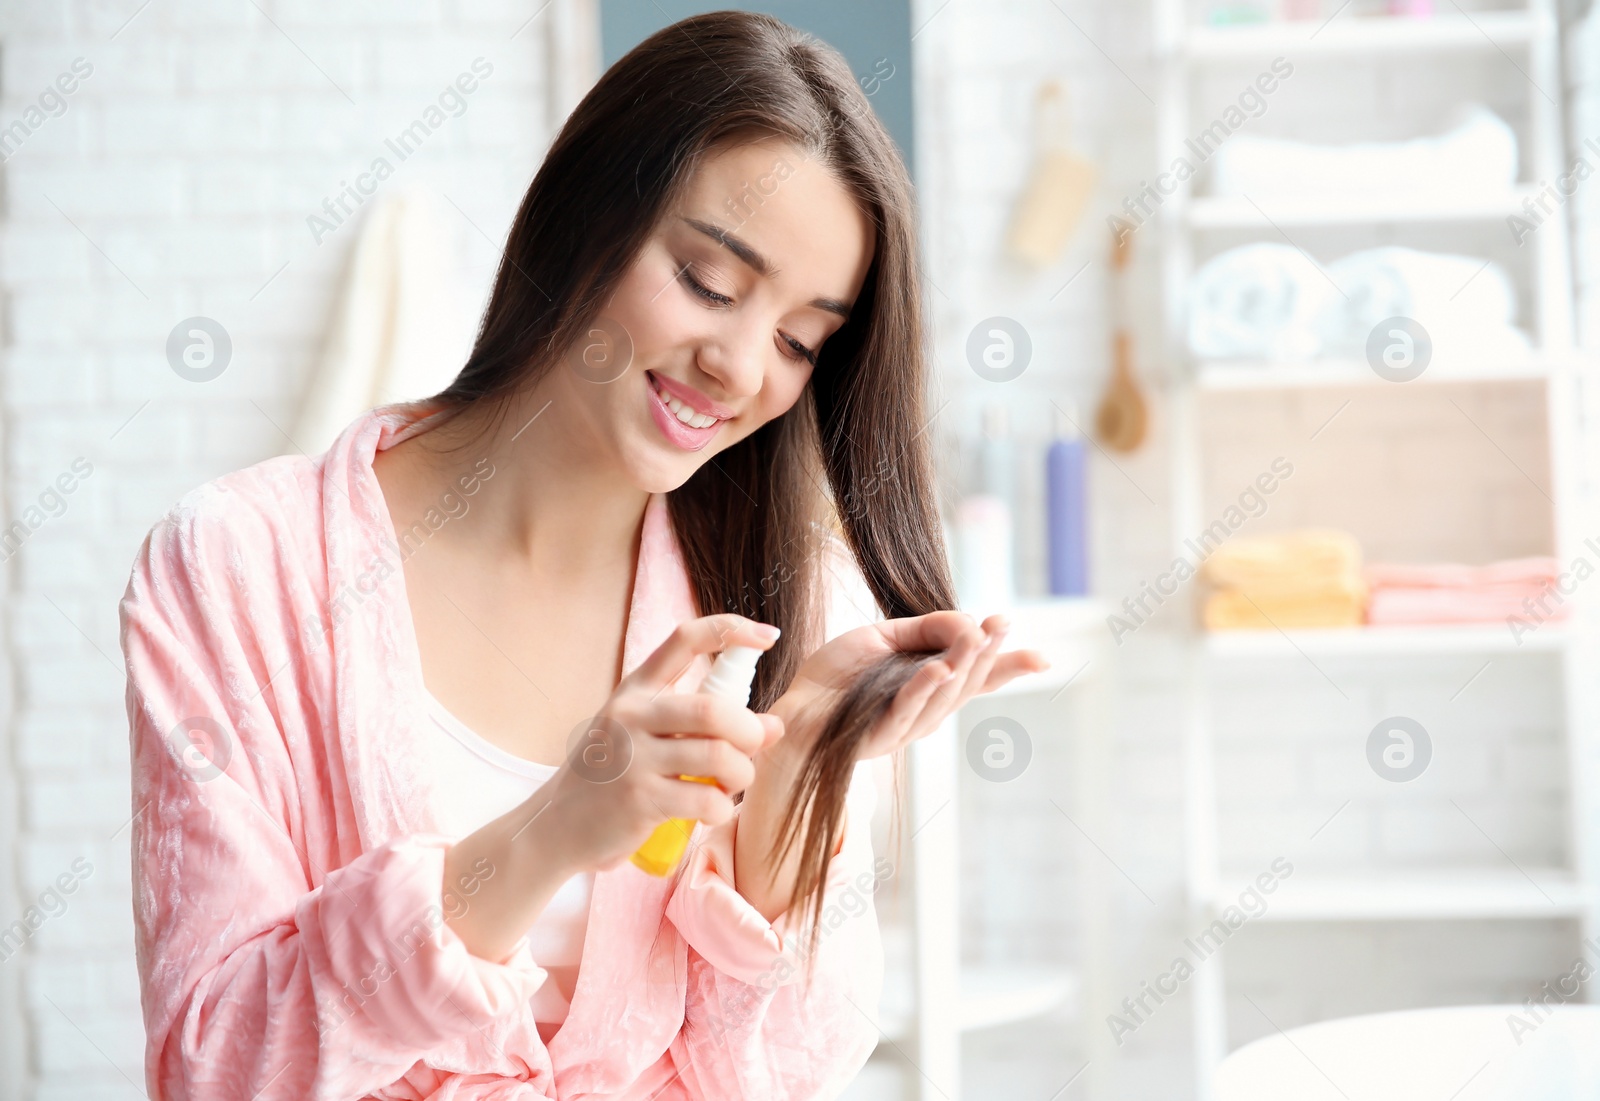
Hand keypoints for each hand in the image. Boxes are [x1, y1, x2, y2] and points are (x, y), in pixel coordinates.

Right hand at [537, 614, 785, 872]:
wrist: (557, 826)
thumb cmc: (614, 777)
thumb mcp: (648, 736)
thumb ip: (705, 727)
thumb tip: (775, 725)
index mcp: (636, 689)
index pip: (685, 640)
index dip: (730, 631)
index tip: (768, 637)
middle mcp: (631, 716)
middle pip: (712, 709)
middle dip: (749, 731)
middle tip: (753, 746)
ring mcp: (632, 758)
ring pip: (718, 757)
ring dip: (741, 774)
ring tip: (732, 783)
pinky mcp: (639, 800)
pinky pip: (706, 800)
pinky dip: (722, 807)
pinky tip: (712, 809)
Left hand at [773, 611, 1049, 760]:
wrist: (793, 708)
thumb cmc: (837, 675)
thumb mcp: (884, 637)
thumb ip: (925, 629)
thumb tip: (968, 620)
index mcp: (930, 688)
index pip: (978, 677)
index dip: (1009, 667)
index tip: (1043, 658)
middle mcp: (926, 711)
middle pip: (967, 682)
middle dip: (988, 653)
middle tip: (1001, 624)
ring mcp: (905, 727)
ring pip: (943, 696)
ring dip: (961, 665)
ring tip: (976, 637)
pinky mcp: (878, 735)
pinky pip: (905, 711)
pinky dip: (923, 689)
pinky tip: (938, 669)